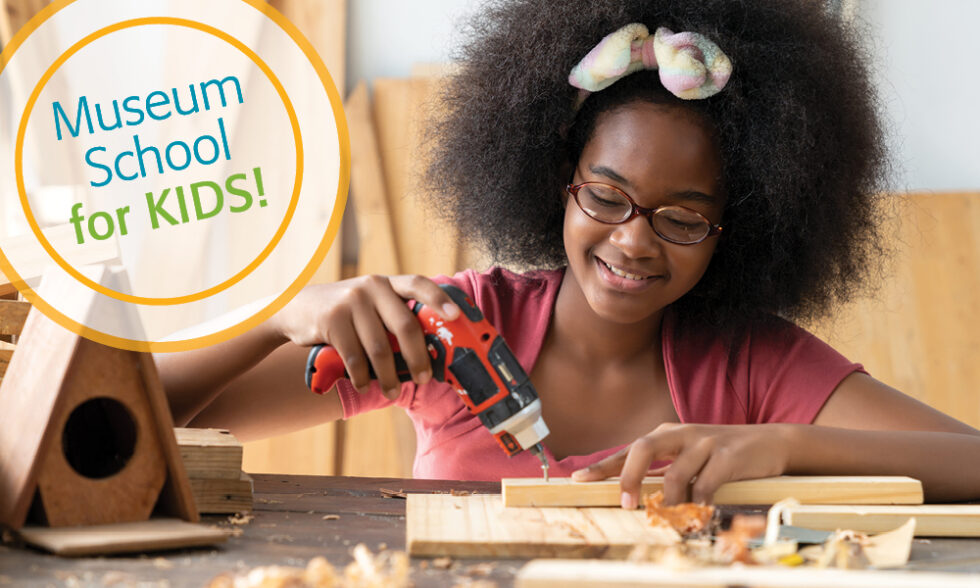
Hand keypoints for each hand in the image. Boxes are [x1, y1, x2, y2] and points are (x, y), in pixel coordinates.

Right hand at [270, 274, 459, 398]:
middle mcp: (372, 287)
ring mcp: (351, 302)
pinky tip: (365, 384)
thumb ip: (393, 316)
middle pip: (405, 326)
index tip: (456, 316)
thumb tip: (430, 352)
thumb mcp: (370, 304)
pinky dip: (362, 376)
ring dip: (389, 376)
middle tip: (425, 378)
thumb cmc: (347, 314)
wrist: (297, 307)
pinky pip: (354, 357)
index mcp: (387, 283)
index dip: (439, 299)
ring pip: (379, 348)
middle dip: (418, 357)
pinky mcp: (332, 320)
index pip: (418, 284)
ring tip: (393, 391)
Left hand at [570, 423, 793, 506]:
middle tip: (627, 504)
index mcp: (668, 434)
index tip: (578, 479)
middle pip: (643, 448)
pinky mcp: (728, 456)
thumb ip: (664, 468)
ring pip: (675, 473)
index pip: (628, 449)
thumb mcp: (689, 454)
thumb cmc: (723, 454)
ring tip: (668, 519)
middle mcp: (682, 434)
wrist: (771, 442)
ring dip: (668, 501)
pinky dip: (698, 502)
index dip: (603, 465)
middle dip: (629, 477)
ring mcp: (705, 442)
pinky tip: (698, 513)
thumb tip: (634, 494)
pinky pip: (706, 483)